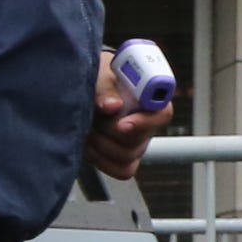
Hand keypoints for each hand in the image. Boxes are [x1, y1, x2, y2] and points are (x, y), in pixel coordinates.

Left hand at [87, 48, 171, 183]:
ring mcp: (136, 142)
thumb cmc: (94, 75)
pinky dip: (100, 159)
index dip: (144, 121)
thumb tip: (112, 106)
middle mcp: (147, 122)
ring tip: (87, 126)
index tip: (121, 123)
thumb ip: (105, 86)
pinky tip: (88, 142)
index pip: (163, 114)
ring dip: (101, 143)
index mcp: (149, 97)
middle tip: (95, 116)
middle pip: (140, 141)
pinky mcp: (122, 158)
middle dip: (111, 131)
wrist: (78, 89)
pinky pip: (121, 170)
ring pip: (127, 156)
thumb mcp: (98, 72)